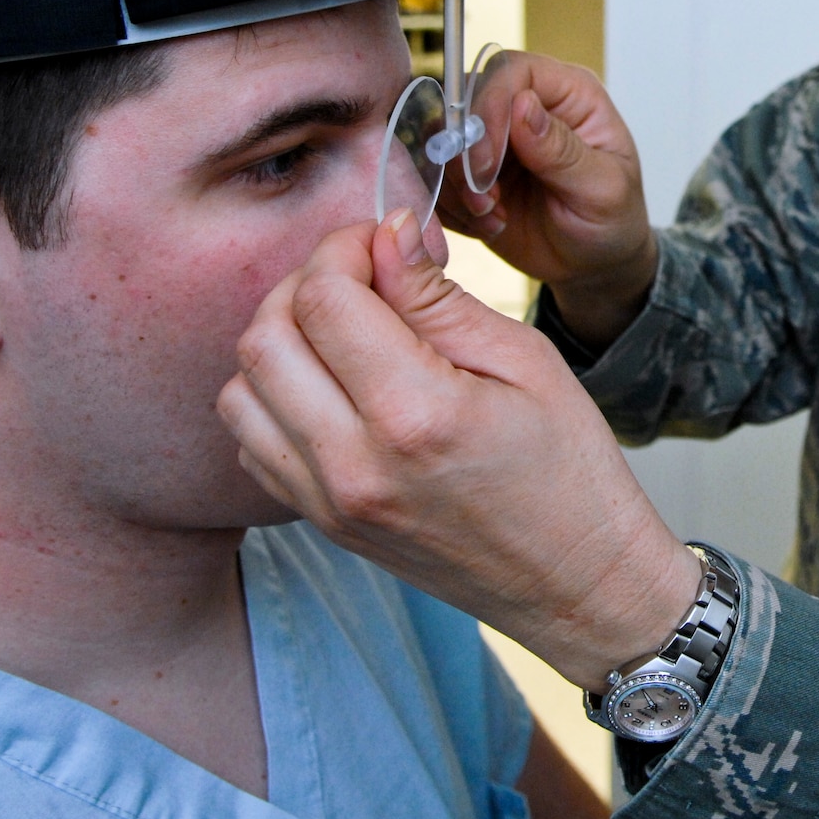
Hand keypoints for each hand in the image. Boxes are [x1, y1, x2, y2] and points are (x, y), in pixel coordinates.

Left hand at [217, 210, 702, 691]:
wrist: (577, 582)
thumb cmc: (571, 472)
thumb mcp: (526, 361)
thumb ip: (438, 298)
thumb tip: (384, 236)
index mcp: (415, 415)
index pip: (324, 298)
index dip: (344, 248)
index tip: (379, 242)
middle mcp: (354, 464)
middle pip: (266, 337)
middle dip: (305, 286)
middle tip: (362, 279)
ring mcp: (328, 502)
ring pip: (242, 390)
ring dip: (283, 343)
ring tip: (346, 334)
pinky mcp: (321, 524)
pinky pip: (254, 443)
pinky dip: (276, 399)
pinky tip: (335, 389)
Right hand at [438, 50, 656, 347]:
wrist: (592, 263)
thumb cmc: (612, 219)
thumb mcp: (603, 189)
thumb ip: (562, 149)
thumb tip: (523, 104)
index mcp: (568, 94)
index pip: (510, 71)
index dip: (488, 108)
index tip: (487, 162)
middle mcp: (526, 106)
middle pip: (464, 99)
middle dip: (465, 154)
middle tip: (485, 200)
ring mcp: (494, 137)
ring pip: (442, 138)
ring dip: (457, 185)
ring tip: (492, 217)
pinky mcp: (470, 171)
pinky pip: (437, 176)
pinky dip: (453, 206)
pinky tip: (488, 225)